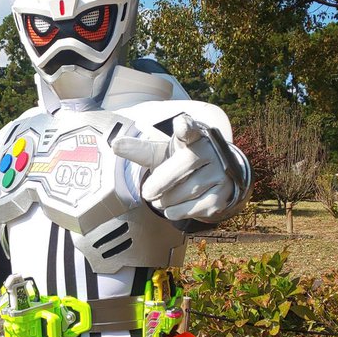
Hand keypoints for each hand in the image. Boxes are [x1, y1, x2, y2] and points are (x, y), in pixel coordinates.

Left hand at [113, 113, 236, 221]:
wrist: (212, 178)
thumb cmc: (181, 162)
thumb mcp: (162, 154)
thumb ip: (140, 151)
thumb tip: (114, 145)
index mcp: (193, 136)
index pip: (190, 129)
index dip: (185, 127)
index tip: (181, 125)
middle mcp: (211, 151)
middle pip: (182, 166)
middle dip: (160, 183)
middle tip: (147, 193)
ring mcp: (220, 173)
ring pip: (188, 190)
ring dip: (167, 200)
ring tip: (159, 201)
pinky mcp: (223, 195)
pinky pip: (196, 207)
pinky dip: (179, 211)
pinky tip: (171, 209)